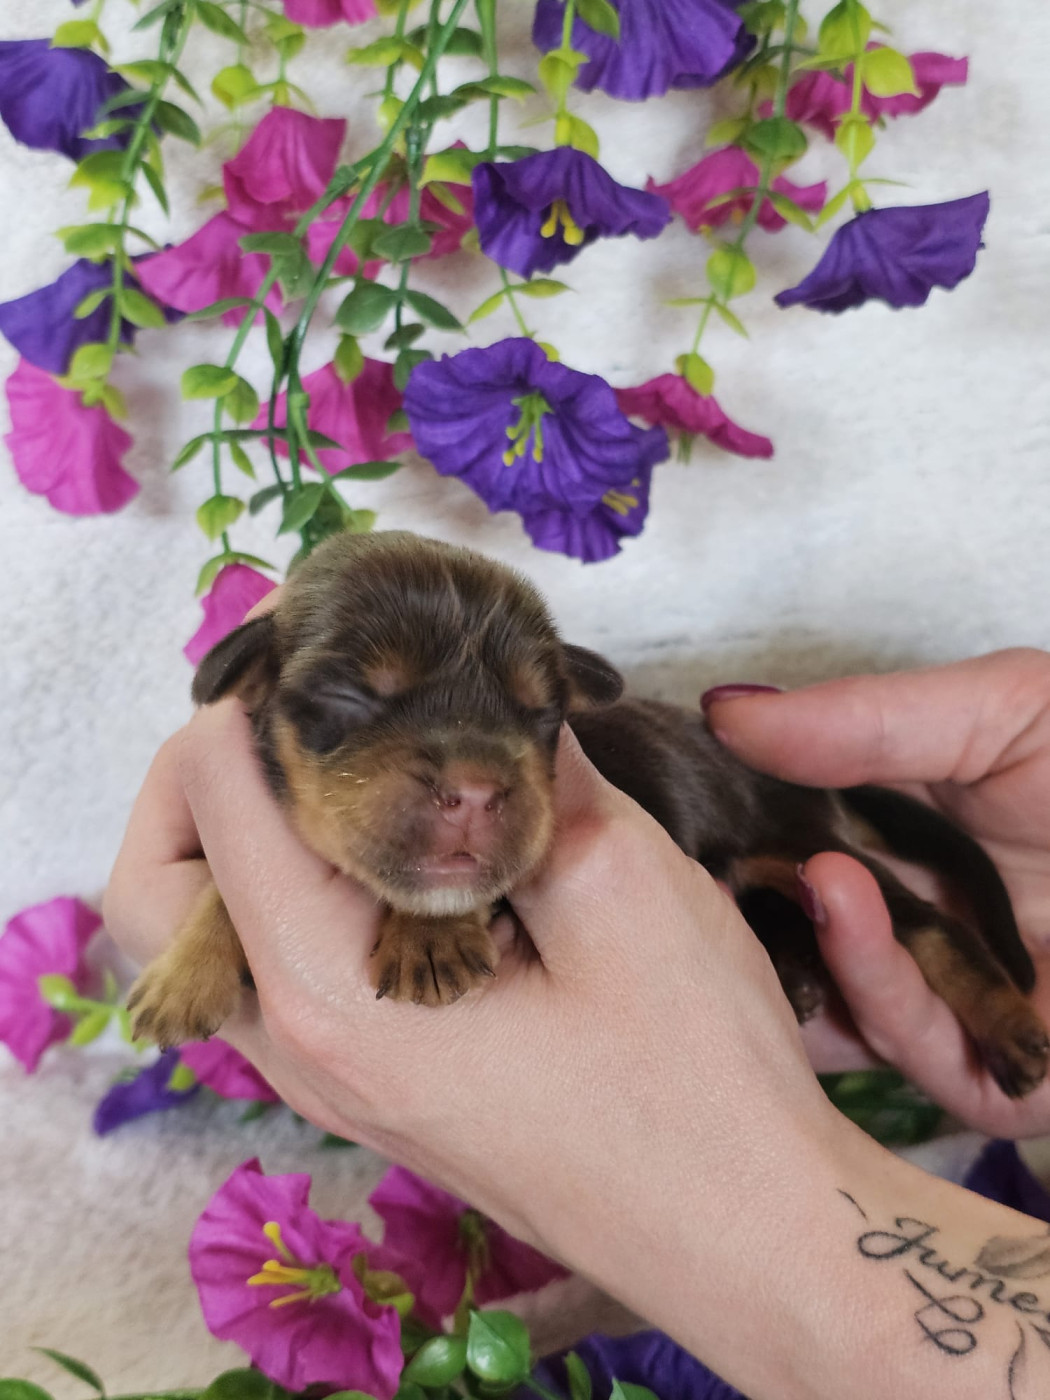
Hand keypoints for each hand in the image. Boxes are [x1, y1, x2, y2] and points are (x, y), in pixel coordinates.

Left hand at [103, 699, 843, 1292]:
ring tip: (346, 766)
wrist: (745, 1233)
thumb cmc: (694, 1076)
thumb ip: (526, 770)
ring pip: (207, 937)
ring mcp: (331, 1079)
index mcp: (336, 991)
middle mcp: (304, 1046)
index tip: (331, 647)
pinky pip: (274, 975)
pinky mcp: (373, 1085)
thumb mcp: (619, 886)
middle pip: (159, 889)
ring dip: (244, 834)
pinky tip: (397, 852)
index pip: (217, 804)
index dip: (257, 697)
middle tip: (299, 710)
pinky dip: (295, 890)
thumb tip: (485, 684)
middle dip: (202, 775)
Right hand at [704, 647, 1049, 1135]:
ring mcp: (939, 1005)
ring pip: (822, 1000)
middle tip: (682, 859)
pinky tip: (845, 900)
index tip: (659, 804)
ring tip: (794, 871)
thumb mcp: (997, 712)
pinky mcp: (986, 1075)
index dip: (713, 832)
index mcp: (888, 846)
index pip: (772, 850)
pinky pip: (897, 1044)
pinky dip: (863, 979)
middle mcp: (900, 930)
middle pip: (782, 935)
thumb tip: (726, 710)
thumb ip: (863, 719)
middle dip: (730, 905)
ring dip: (793, 941)